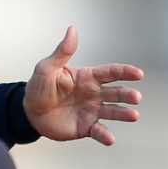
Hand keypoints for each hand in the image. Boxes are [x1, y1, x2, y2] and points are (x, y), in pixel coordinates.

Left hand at [23, 26, 141, 145]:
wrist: (29, 113)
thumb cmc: (39, 87)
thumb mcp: (47, 67)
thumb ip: (63, 51)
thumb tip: (72, 29)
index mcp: (87, 78)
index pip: (111, 73)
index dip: (125, 72)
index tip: (138, 74)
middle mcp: (94, 94)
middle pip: (116, 93)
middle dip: (127, 95)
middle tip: (136, 97)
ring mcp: (91, 111)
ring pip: (112, 111)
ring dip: (124, 114)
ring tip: (134, 115)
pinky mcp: (85, 127)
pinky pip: (98, 131)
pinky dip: (105, 136)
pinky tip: (110, 139)